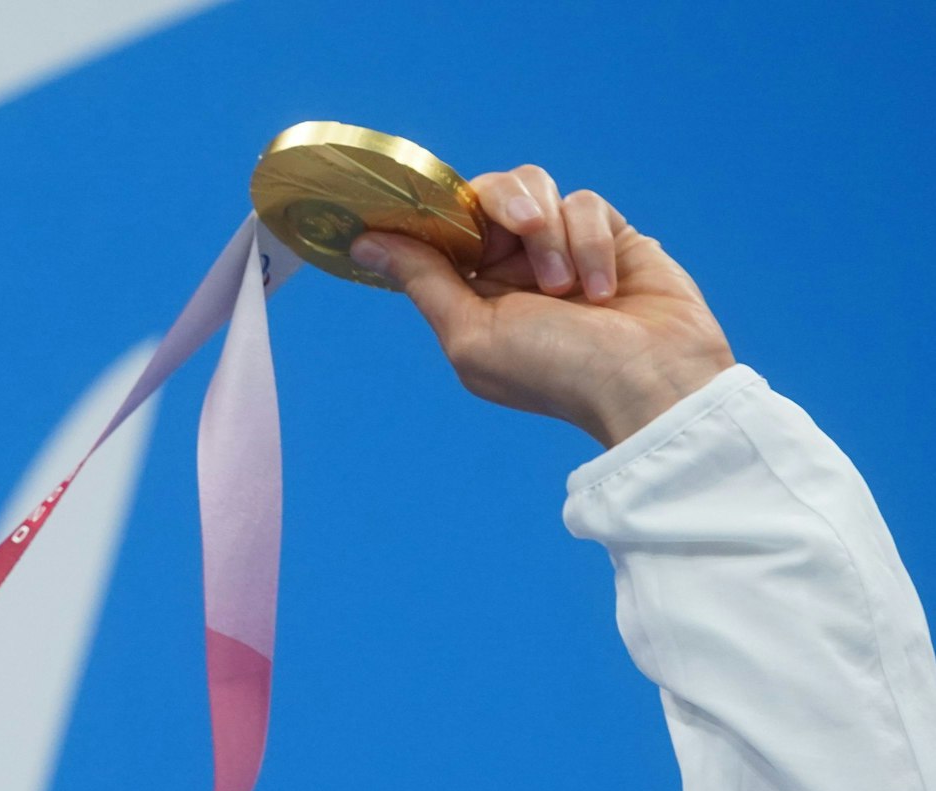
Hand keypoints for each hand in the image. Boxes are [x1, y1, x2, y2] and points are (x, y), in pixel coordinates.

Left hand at [349, 164, 736, 447]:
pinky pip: (586, 203)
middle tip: (527, 229)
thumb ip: (423, 280)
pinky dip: (592, 242)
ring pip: (536, 187)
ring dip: (553, 231)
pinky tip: (603, 289)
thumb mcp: (472, 332)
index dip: (436, 209)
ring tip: (568, 287)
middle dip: (504, 204)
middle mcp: (510, 268)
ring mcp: (559, 250)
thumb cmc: (557, 371)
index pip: (441, 229)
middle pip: (486, 194)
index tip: (432, 199)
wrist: (649, 380)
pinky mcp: (608, 236)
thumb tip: (364, 243)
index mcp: (469, 294)